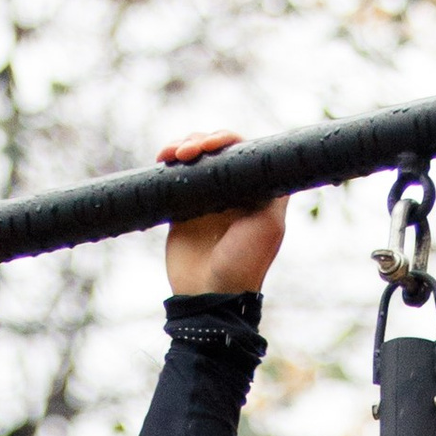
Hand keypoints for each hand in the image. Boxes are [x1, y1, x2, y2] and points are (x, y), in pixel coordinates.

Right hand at [161, 130, 286, 296]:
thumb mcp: (269, 226)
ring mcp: (208, 197)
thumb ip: (273, 190)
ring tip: (172, 155)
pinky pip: (176, 175)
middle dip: (202, 140)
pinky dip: (169, 160)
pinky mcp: (184, 207)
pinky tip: (163, 158)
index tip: (213, 145)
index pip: (243, 150)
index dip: (228, 140)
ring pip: (196, 156)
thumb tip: (265, 156)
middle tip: (189, 151)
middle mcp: (233, 191)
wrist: (209, 295)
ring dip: (184, 145)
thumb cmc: (244, 263)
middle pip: (217, 148)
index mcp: (256, 192)